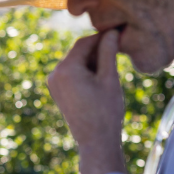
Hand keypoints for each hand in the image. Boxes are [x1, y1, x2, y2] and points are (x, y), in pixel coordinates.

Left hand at [44, 30, 127, 144]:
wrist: (96, 142)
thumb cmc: (106, 110)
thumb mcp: (109, 78)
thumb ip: (108, 52)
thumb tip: (112, 31)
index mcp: (66, 69)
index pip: (85, 42)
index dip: (102, 36)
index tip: (119, 32)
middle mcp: (55, 73)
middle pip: (79, 52)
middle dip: (98, 50)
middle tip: (119, 50)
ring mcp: (54, 83)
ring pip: (76, 62)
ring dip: (93, 61)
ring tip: (111, 70)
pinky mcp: (57, 91)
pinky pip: (72, 73)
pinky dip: (86, 71)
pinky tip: (101, 79)